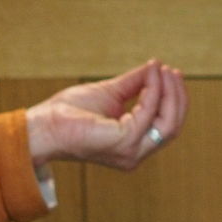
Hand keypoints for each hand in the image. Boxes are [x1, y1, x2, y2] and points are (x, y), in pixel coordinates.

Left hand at [26, 60, 186, 168]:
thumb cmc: (70, 113)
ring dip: (169, 92)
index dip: (174, 99)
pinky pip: (148, 113)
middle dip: (177, 96)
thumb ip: (135, 84)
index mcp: (133, 145)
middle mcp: (135, 154)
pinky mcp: (123, 142)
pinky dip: (153, 90)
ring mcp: (130, 152)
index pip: (166, 126)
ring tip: (162, 70)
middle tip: (172, 70)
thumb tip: (156, 68)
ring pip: (168, 124)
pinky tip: (149, 75)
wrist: (44, 124)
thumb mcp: (110, 93)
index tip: (171, 73)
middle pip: (173, 126)